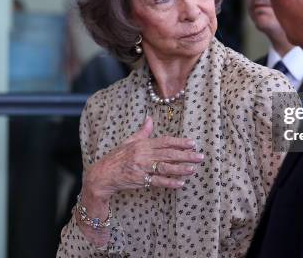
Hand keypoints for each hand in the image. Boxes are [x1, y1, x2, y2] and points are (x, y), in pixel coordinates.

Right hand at [82, 116, 203, 203]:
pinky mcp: (140, 180)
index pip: (165, 141)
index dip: (179, 142)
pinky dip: (169, 182)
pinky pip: (157, 181)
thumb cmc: (117, 158)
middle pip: (168, 154)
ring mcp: (142, 167)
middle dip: (186, 155)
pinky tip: (181, 183)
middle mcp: (143, 154)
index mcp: (142, 144)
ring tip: (193, 169)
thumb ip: (142, 132)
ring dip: (180, 168)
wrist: (102, 174)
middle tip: (200, 156)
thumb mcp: (129, 142)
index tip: (193, 143)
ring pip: (165, 167)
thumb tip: (150, 119)